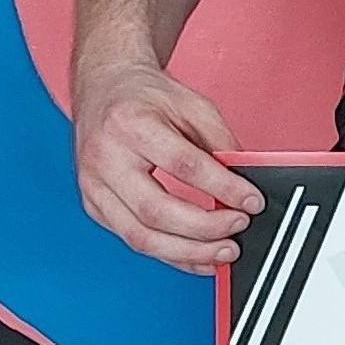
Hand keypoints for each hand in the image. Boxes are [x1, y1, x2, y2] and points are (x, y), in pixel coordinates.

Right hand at [77, 61, 262, 269]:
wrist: (103, 88)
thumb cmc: (144, 96)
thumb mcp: (192, 104)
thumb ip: (220, 142)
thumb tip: (244, 184)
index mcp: (130, 124)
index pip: (183, 165)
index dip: (222, 188)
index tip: (251, 201)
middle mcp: (104, 157)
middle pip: (156, 211)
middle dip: (204, 229)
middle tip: (237, 227)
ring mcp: (93, 186)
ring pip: (141, 237)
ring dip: (188, 253)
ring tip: (222, 253)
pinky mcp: (94, 206)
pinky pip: (133, 240)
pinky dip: (169, 254)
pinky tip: (196, 257)